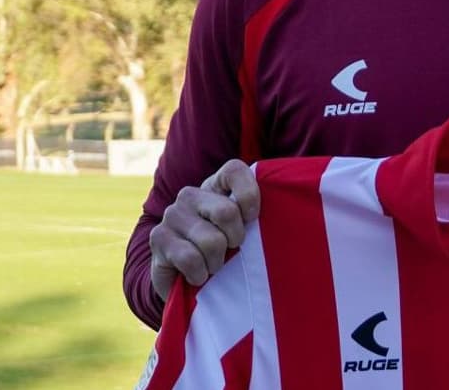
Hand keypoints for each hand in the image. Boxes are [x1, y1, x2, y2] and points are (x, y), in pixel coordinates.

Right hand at [149, 159, 260, 301]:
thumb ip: (257, 215)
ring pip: (211, 241)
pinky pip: (191, 259)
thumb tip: (289, 204)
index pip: (234, 170)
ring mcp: (172, 215)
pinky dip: (200, 274)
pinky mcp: (158, 238)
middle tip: (231, 250)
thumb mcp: (242, 229)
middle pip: (227, 212)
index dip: (249, 196)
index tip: (252, 219)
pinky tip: (198, 275)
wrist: (183, 278)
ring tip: (213, 265)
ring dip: (217, 262)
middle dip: (235, 240)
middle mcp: (190, 194)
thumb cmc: (223, 250)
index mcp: (214, 186)